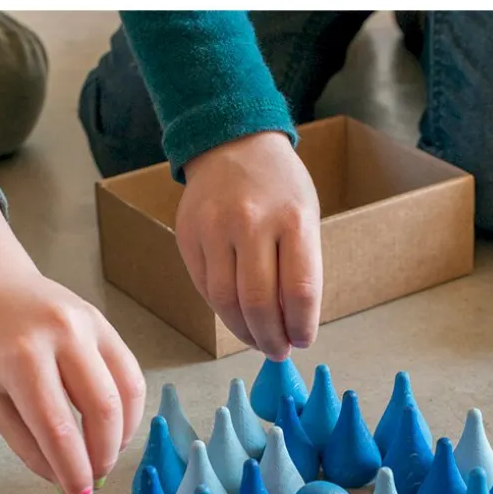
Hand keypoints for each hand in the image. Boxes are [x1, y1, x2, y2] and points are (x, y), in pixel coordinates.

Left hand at [0, 189, 145, 493]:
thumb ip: (24, 440)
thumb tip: (60, 478)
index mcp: (22, 357)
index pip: (58, 428)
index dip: (73, 468)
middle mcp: (62, 336)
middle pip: (102, 409)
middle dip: (103, 454)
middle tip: (94, 479)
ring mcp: (89, 324)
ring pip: (125, 391)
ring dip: (122, 433)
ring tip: (104, 454)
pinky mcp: (104, 322)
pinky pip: (129, 372)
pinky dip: (128, 407)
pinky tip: (114, 427)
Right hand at [177, 131, 321, 359]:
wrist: (232, 142)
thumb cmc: (279, 186)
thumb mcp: (305, 216)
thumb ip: (300, 268)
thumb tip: (291, 325)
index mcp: (293, 219)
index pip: (300, 291)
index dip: (302, 326)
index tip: (302, 340)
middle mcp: (251, 223)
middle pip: (260, 302)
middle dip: (271, 338)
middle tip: (278, 350)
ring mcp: (214, 229)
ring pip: (226, 302)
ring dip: (244, 332)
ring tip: (257, 340)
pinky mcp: (188, 236)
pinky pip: (205, 287)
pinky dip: (222, 310)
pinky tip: (236, 315)